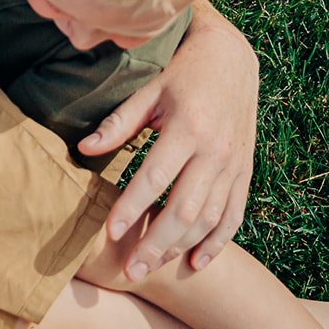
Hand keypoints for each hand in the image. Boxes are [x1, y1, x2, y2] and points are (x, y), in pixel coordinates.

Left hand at [79, 0, 258, 278]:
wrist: (231, 58)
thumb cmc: (181, 72)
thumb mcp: (148, 89)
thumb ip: (118, 122)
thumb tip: (83, 149)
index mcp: (187, 129)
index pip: (155, 177)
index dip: (132, 207)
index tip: (110, 232)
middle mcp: (215, 151)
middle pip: (185, 210)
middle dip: (156, 243)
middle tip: (130, 270)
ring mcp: (234, 165)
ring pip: (209, 218)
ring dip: (181, 248)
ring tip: (152, 267)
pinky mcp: (245, 172)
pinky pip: (234, 215)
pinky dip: (217, 242)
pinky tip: (195, 262)